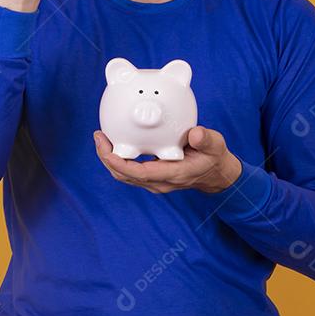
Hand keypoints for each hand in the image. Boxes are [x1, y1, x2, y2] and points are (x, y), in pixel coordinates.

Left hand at [93, 126, 242, 193]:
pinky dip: (118, 158)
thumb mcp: (215, 146)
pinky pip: (129, 170)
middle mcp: (159, 181)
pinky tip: (115, 141)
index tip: (107, 148)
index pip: (139, 173)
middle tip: (99, 136)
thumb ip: (206, 139)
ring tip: (101, 137)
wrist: (216, 173)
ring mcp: (154, 181)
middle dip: (107, 158)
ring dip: (110, 158)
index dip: (119, 163)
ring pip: (124, 174)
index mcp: (172, 174)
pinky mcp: (152, 176)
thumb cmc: (213, 158)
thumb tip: (195, 134)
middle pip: (125, 175)